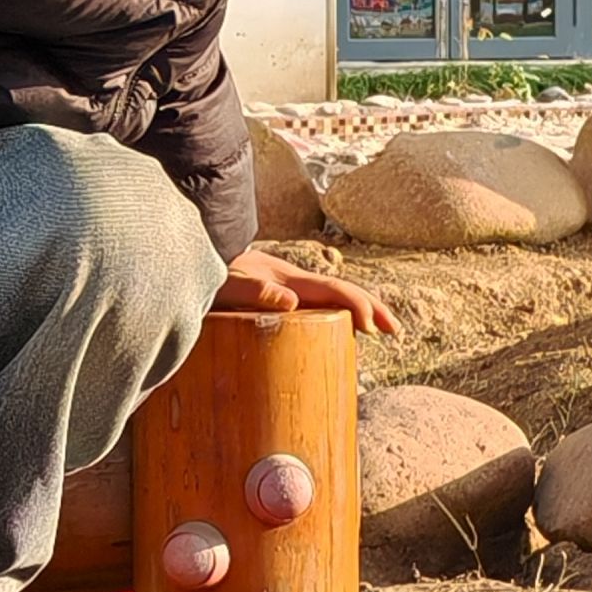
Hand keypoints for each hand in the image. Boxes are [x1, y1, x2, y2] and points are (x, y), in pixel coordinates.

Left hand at [216, 249, 397, 336]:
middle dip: (372, 307)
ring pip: (333, 296)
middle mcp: (294, 281)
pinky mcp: (279, 295)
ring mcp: (288, 287)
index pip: (333, 290)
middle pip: (342, 291)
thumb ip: (253, 290)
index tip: (372, 328)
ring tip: (379, 330)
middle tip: (395, 331)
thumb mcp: (227, 286)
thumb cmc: (210, 278)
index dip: (357, 305)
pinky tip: (342, 326)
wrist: (196, 260)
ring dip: (360, 309)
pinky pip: (319, 303)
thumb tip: (290, 301)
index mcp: (288, 279)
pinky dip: (339, 313)